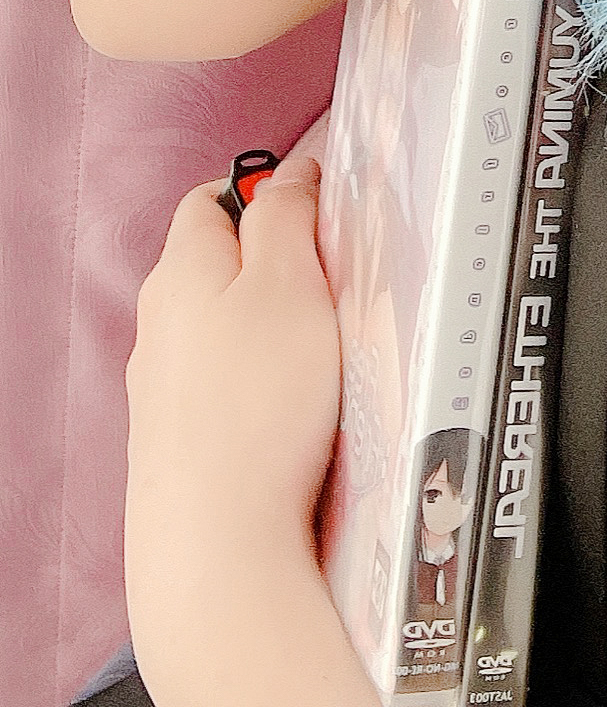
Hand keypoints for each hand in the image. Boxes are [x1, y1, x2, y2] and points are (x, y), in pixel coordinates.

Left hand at [124, 156, 368, 703]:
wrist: (218, 542)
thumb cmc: (259, 404)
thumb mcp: (289, 281)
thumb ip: (287, 216)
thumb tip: (286, 175)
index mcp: (180, 271)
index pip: (213, 198)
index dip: (267, 190)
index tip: (320, 208)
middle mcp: (158, 325)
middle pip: (218, 265)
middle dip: (277, 264)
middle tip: (336, 282)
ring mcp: (161, 390)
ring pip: (222, 329)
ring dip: (271, 329)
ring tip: (327, 353)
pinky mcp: (178, 444)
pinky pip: (224, 388)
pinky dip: (261, 385)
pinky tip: (297, 411)